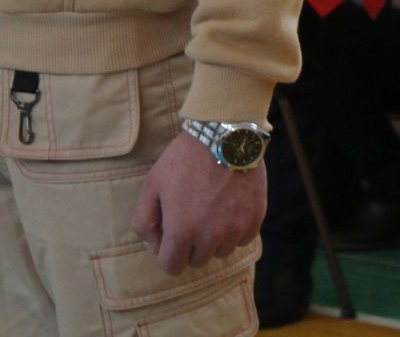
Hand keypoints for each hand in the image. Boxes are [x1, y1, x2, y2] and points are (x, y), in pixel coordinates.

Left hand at [131, 133, 266, 274]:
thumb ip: (144, 221)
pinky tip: (229, 207)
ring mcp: (236, 228)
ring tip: (211, 210)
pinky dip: (235, 230)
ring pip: (222, 251)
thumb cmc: (184, 158)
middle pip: (198, 261)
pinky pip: (243, 239)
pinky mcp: (256, 218)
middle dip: (190, 246)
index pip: (172, 267)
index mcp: (182, 231)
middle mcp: (211, 236)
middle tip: (191, 217)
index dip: (167, 253)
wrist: (224, 133)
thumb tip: (153, 246)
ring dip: (214, 239)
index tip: (169, 236)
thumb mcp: (152, 185)